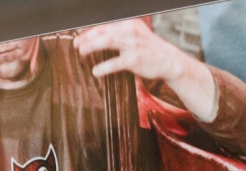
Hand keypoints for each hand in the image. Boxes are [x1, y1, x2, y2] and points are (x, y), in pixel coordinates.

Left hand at [73, 19, 216, 120]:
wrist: (169, 61)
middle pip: (104, 31)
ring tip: (81, 52)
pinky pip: (115, 63)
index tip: (78, 35)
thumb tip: (96, 37)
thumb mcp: (135, 36)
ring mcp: (133, 45)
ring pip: (107, 42)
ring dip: (91, 46)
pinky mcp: (135, 60)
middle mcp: (131, 31)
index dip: (89, 29)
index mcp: (129, 24)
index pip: (105, 24)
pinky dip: (103, 67)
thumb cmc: (148, 49)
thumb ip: (118, 35)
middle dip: (87, 37)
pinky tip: (96, 71)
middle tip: (76, 44)